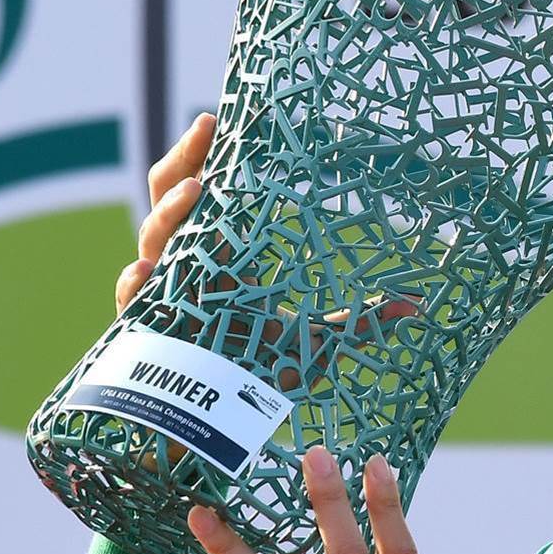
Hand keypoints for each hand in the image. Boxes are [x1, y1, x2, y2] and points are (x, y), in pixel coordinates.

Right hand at [119, 112, 421, 469]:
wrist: (218, 435)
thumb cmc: (260, 380)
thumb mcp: (316, 344)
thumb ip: (361, 323)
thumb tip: (419, 307)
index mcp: (215, 256)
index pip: (199, 190)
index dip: (200, 154)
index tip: (216, 118)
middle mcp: (182, 269)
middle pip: (166, 200)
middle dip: (181, 164)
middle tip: (205, 132)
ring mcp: (159, 298)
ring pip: (149, 242)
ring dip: (168, 214)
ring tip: (196, 192)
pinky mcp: (145, 334)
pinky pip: (133, 304)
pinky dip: (134, 287)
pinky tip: (144, 275)